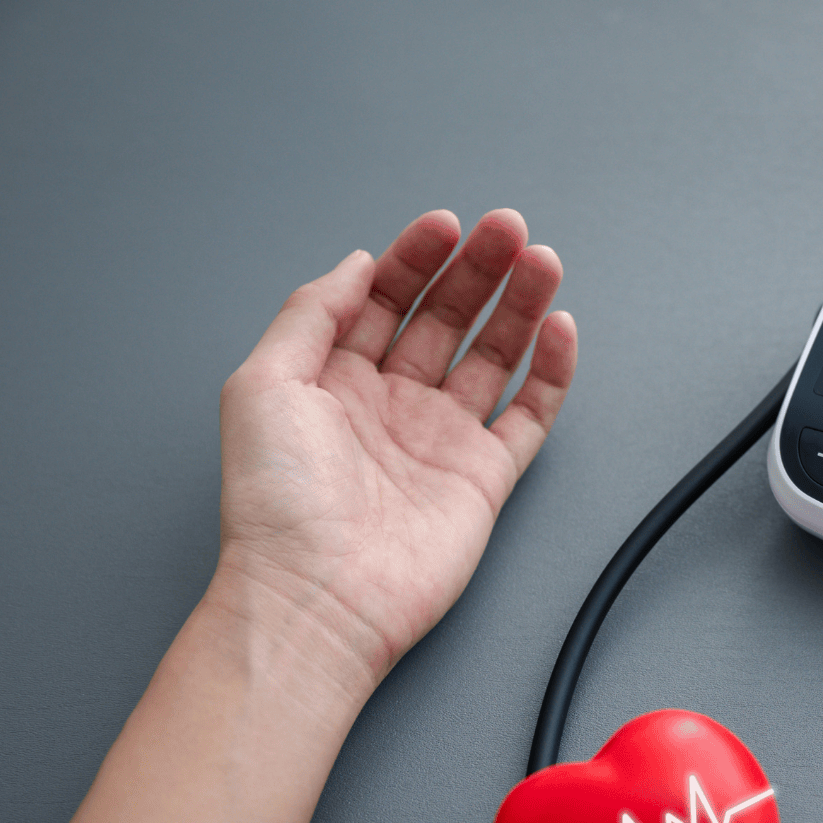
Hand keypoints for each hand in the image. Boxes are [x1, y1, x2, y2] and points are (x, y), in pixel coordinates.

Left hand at [212, 209, 576, 692]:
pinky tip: (558, 330)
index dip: (417, 258)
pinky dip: (549, 372)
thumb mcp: (263, 383)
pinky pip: (528, 414)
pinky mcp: (484, 477)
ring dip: (521, 306)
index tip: (446, 226)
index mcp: (334, 380)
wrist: (318, 596)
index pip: (385, 300)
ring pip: (492, 355)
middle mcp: (390, 404)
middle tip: (509, 231)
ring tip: (542, 263)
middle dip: (479, 270)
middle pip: (446, 318)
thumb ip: (310, 313)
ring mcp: (440, 439)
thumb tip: (357, 264)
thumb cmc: (277, 505)